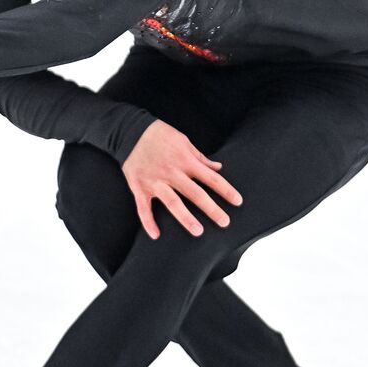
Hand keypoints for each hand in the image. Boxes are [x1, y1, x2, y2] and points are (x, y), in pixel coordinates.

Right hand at [122, 120, 243, 239]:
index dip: (225, 190)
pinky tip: (155, 235)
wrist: (129, 131)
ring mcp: (155, 181)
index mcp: (185, 161)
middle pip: (195, 193)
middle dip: (211, 208)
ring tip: (198, 231)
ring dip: (185, 218)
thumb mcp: (183, 140)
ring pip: (172, 202)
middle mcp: (172, 173)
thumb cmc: (159, 135)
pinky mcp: (139, 187)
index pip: (210, 178)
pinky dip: (148, 222)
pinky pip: (143, 208)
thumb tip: (217, 167)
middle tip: (224, 222)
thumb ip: (200, 157)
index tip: (237, 201)